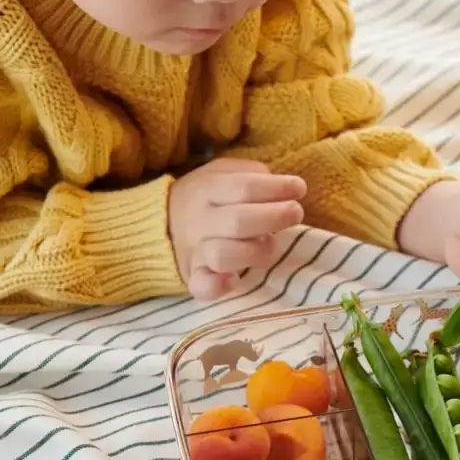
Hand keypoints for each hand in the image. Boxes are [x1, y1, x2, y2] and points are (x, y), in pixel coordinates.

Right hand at [168, 159, 305, 300]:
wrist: (161, 224)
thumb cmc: (207, 197)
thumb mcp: (222, 173)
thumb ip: (250, 174)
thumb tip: (280, 185)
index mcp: (207, 190)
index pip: (244, 188)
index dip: (276, 188)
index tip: (299, 188)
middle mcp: (200, 220)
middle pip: (239, 222)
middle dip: (274, 217)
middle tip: (296, 213)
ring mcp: (196, 251)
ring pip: (224, 255)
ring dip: (255, 251)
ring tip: (271, 243)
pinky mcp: (194, 277)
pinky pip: (203, 286)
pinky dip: (218, 286)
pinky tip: (234, 281)